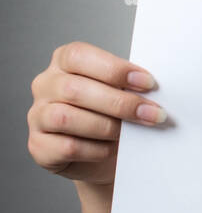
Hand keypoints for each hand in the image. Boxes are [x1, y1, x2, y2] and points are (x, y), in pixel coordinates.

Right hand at [27, 42, 166, 186]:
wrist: (102, 157)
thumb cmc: (112, 116)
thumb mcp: (119, 92)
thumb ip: (128, 85)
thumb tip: (153, 89)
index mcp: (63, 62)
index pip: (79, 56)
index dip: (114, 69)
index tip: (148, 83)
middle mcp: (45, 85)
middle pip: (74, 89)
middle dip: (119, 103)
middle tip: (152, 114)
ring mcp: (37, 116)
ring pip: (66, 118)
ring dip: (107, 127)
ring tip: (129, 134)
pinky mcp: (38, 146)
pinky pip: (67, 147)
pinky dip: (95, 150)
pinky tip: (110, 149)